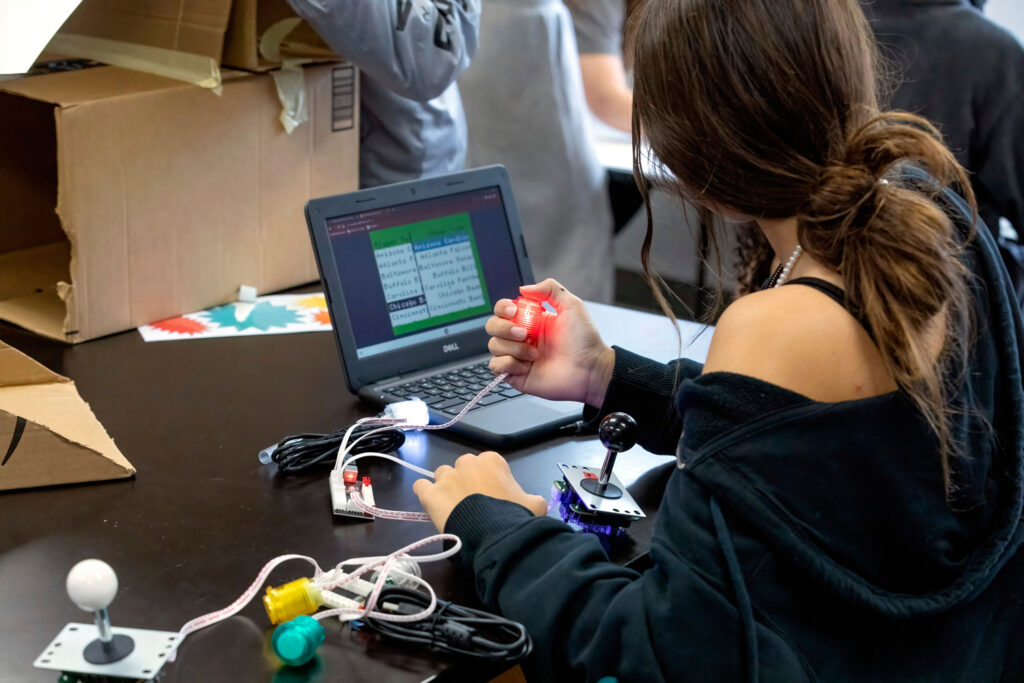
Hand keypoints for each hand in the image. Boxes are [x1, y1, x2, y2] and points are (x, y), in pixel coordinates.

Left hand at [413, 452, 547, 531]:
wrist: (494, 534)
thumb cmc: (515, 516)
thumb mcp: (535, 505)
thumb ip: (531, 498)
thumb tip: (531, 502)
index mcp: (492, 461)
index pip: (488, 465)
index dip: (489, 481)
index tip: (493, 497)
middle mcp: (467, 463)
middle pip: (464, 468)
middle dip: (467, 481)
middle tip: (474, 503)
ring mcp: (446, 477)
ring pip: (442, 475)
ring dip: (446, 486)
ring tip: (453, 506)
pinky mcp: (430, 493)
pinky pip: (421, 486)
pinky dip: (425, 493)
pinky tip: (432, 504)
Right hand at [486, 279, 614, 405]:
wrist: (590, 369)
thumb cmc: (584, 340)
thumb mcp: (571, 305)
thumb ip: (550, 289)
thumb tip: (523, 288)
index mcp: (531, 320)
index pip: (503, 310)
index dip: (502, 308)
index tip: (512, 311)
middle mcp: (522, 337)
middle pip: (493, 326)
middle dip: (503, 328)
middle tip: (523, 333)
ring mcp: (518, 356)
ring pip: (494, 346)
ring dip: (513, 348)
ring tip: (535, 353)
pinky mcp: (516, 374)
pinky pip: (496, 367)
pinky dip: (507, 364)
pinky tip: (525, 366)